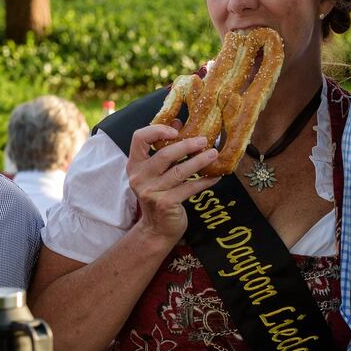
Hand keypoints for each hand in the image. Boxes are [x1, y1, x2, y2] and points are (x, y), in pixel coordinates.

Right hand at [127, 125, 218, 246]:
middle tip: (204, 140)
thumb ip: (164, 147)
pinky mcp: (165, 203)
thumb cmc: (159, 195)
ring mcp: (151, 191)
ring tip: (213, 154)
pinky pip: (189, 188)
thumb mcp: (157, 172)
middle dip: (186, 145)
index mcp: (135, 165)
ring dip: (199, 161)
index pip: (139, 138)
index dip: (157, 130)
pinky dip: (204, 181)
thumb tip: (178, 121)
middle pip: (164, 155)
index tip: (176, 130)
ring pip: (179, 171)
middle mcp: (139, 177)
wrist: (157, 229)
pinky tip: (215, 176)